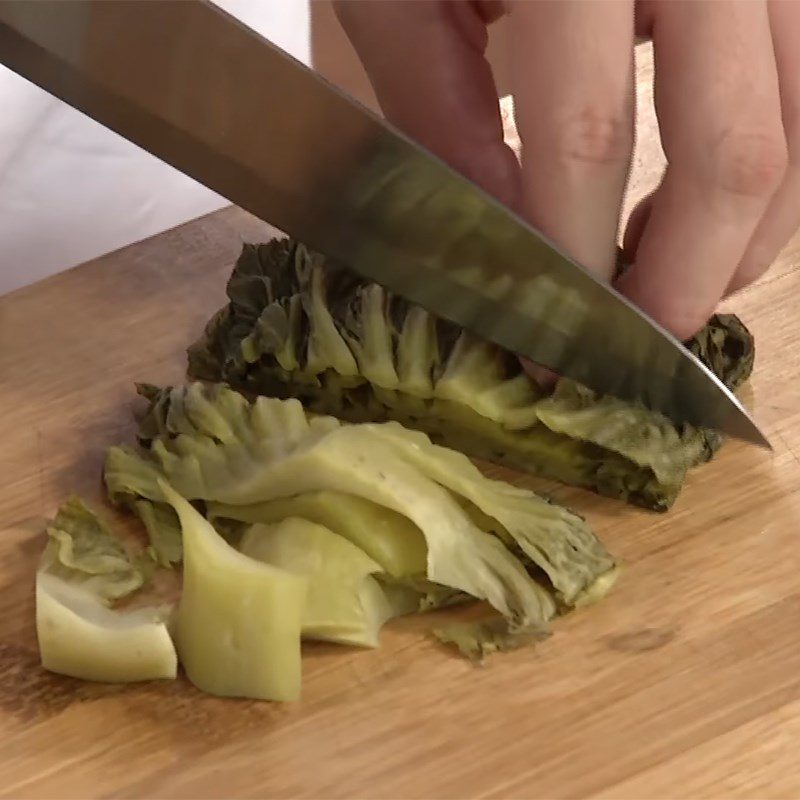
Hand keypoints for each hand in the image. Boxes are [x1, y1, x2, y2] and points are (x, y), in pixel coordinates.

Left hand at [334, 0, 799, 340]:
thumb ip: (438, 116)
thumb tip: (489, 243)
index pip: (587, 137)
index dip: (567, 262)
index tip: (546, 346)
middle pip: (737, 153)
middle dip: (682, 280)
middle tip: (627, 343)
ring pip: (798, 137)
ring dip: (737, 243)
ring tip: (655, 278)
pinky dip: (765, 180)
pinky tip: (694, 210)